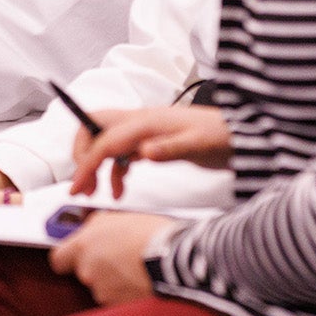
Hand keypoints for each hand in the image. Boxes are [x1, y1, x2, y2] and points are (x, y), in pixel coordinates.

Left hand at [49, 210, 177, 306]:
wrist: (173, 259)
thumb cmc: (150, 236)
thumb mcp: (116, 218)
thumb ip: (95, 227)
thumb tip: (90, 230)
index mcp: (83, 247)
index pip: (58, 259)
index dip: (67, 258)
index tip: (75, 254)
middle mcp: (88, 271)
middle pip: (84, 273)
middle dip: (98, 267)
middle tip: (119, 257)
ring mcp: (103, 292)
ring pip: (102, 287)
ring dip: (114, 280)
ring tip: (135, 268)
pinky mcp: (118, 307)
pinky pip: (117, 300)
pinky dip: (126, 293)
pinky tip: (140, 281)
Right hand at [70, 104, 230, 197]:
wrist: (238, 136)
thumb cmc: (220, 137)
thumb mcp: (199, 145)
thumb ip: (171, 148)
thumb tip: (144, 151)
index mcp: (146, 122)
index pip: (104, 141)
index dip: (86, 164)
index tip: (76, 187)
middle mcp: (140, 122)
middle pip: (94, 128)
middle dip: (82, 153)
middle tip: (81, 183)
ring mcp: (144, 131)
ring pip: (106, 143)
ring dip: (96, 165)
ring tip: (96, 193)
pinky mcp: (150, 141)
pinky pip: (121, 153)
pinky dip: (114, 171)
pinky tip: (120, 190)